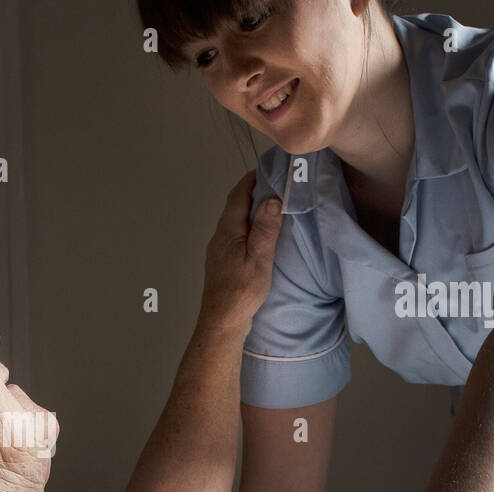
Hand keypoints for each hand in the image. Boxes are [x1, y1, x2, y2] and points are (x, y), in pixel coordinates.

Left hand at [200, 170, 283, 325]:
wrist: (222, 321)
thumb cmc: (241, 290)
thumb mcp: (259, 257)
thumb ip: (265, 228)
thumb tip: (272, 197)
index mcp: (228, 230)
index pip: (238, 195)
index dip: (252, 179)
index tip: (268, 168)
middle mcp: (219, 236)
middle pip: (235, 206)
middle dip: (253, 192)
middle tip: (275, 184)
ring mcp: (218, 250)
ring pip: (235, 221)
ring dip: (251, 210)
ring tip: (272, 207)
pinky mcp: (222, 262)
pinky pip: (235, 235)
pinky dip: (248, 227)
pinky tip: (260, 235)